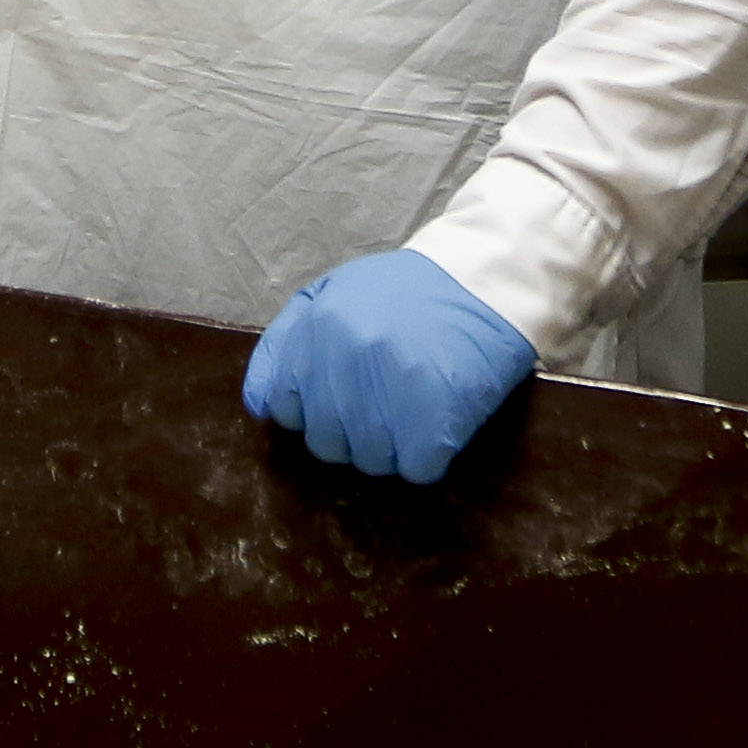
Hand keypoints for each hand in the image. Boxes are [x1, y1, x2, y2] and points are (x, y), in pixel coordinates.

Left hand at [244, 250, 537, 484]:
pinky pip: (414, 469)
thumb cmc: (407, 290)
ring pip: (370, 461)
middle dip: (354, 430)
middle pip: (327, 443)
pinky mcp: (434, 423)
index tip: (345, 393)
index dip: (315, 407)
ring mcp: (389, 395)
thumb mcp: (333, 292)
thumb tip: (259, 406)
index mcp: (316, 331)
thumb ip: (285, 343)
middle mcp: (345, 364)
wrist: (487, 278)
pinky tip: (438, 421)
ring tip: (416, 406)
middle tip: (389, 400)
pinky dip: (427, 455)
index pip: (286, 408)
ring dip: (393, 445)